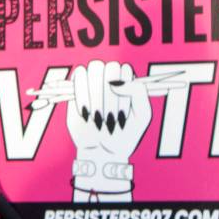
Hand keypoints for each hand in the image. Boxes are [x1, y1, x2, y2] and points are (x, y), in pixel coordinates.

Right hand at [66, 61, 152, 201]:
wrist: (105, 151)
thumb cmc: (126, 133)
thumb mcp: (143, 115)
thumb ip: (138, 92)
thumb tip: (116, 82)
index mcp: (127, 80)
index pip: (124, 69)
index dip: (123, 91)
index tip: (123, 114)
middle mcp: (110, 77)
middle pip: (109, 68)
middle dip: (109, 96)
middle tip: (110, 118)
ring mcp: (92, 81)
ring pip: (93, 70)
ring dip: (96, 96)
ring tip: (99, 118)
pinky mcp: (76, 88)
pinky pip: (78, 75)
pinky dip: (82, 94)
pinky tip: (86, 112)